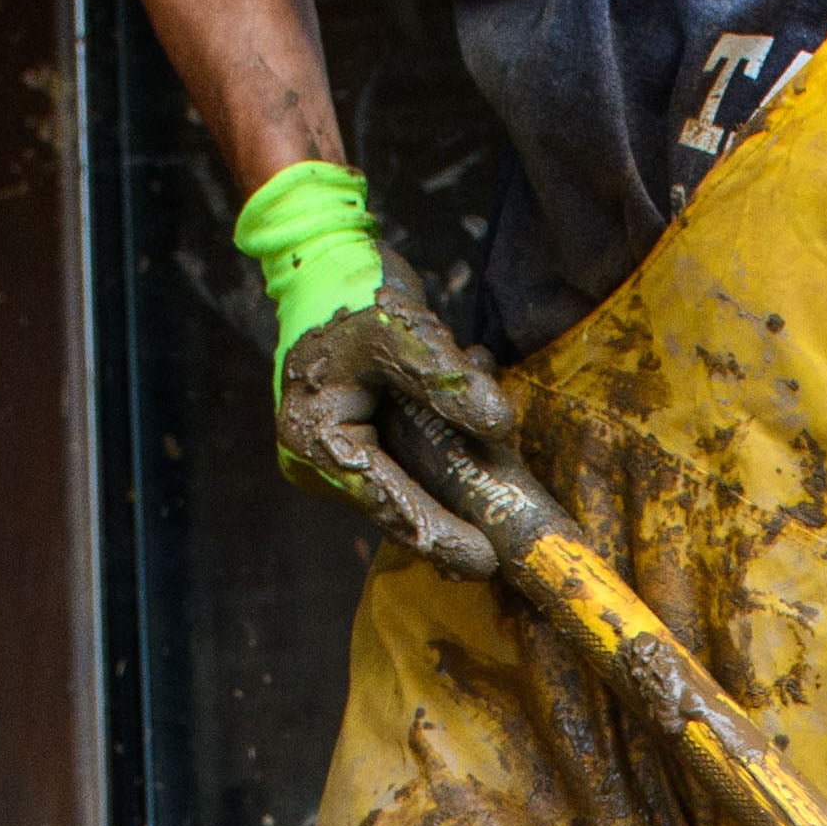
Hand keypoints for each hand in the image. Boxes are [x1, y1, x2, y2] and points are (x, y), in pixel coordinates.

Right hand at [237, 160, 510, 573]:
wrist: (327, 267)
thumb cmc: (355, 294)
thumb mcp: (400, 329)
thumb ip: (445, 379)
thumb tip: (498, 425)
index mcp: (315, 440)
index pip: (384, 500)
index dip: (437, 532)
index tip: (484, 558)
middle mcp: (321, 461)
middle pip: (399, 506)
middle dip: (456, 514)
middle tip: (511, 543)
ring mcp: (341, 455)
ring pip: (412, 484)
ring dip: (458, 470)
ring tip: (497, 438)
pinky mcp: (365, 444)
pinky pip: (414, 462)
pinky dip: (447, 447)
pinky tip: (476, 411)